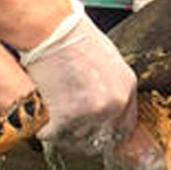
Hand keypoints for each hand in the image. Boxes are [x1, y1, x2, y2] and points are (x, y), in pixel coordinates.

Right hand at [19, 4, 136, 151]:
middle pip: (101, 139)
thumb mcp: (107, 61)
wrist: (51, 30)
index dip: (107, 133)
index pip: (125, 128)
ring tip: (53, 115)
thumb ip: (112, 87)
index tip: (93, 134)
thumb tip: (105, 109)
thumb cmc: (73, 38)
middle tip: (67, 129)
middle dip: (83, 137)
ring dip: (63, 133)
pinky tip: (42, 117)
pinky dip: (45, 130)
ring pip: (77, 139)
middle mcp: (115, 103)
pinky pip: (55, 135)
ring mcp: (94, 111)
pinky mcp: (69, 116)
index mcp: (127, 87)